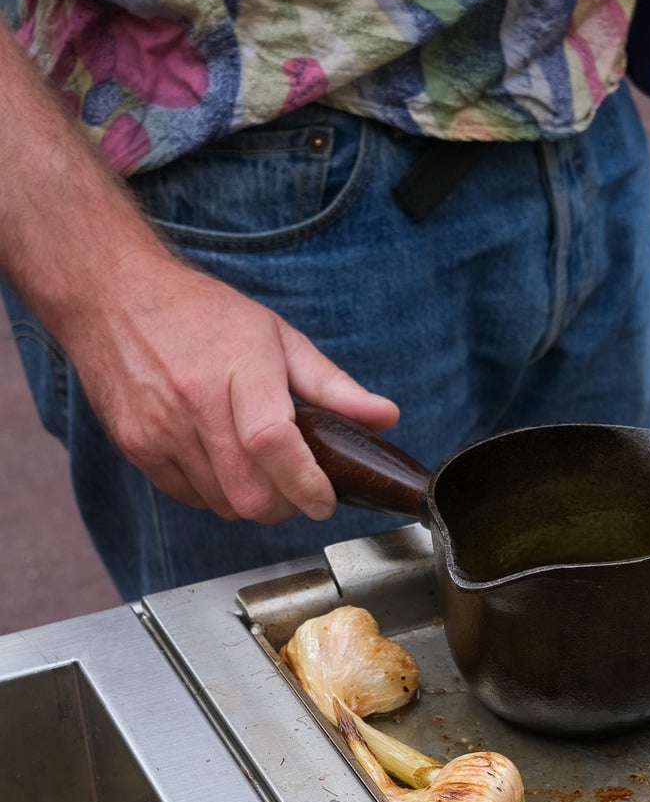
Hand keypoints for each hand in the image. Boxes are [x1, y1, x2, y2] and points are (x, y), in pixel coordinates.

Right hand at [62, 253, 398, 522]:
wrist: (113, 295)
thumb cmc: (201, 313)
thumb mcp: (277, 336)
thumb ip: (333, 385)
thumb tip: (385, 415)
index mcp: (238, 368)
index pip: (273, 444)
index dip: (305, 484)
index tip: (325, 500)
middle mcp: (194, 401)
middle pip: (249, 492)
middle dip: (285, 506)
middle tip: (298, 490)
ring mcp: (160, 428)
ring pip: (222, 504)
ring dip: (251, 502)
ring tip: (260, 471)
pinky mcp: (136, 446)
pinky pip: (189, 497)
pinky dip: (214, 495)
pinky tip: (222, 464)